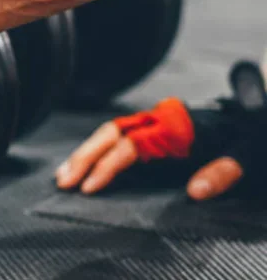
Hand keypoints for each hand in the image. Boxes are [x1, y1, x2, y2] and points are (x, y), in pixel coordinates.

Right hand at [55, 121, 243, 200]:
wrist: (247, 118)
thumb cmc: (242, 139)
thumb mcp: (244, 156)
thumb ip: (222, 172)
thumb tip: (196, 191)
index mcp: (175, 127)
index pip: (130, 145)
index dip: (107, 166)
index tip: (89, 188)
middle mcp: (156, 120)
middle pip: (110, 134)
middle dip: (83, 157)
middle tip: (63, 182)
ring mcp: (150, 121)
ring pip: (107, 133)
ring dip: (83, 153)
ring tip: (62, 176)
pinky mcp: (147, 128)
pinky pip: (114, 136)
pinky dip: (94, 150)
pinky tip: (80, 165)